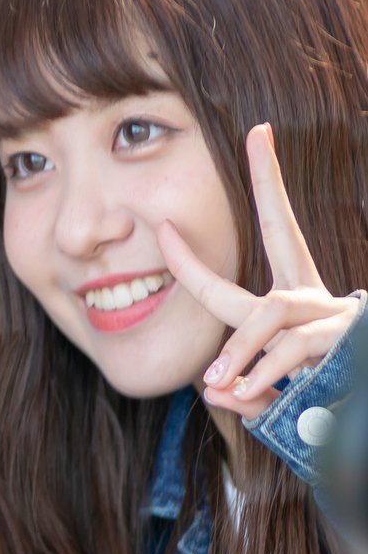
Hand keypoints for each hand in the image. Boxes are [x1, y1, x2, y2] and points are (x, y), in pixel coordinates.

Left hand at [160, 123, 363, 420]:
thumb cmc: (325, 403)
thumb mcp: (276, 400)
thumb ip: (246, 395)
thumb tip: (213, 393)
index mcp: (295, 301)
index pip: (272, 239)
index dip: (252, 200)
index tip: (204, 183)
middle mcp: (316, 296)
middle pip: (284, 234)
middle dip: (269, 184)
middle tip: (242, 151)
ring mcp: (336, 313)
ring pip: (271, 310)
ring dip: (239, 344)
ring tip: (217, 378)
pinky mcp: (349, 337)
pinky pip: (295, 347)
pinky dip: (263, 370)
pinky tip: (243, 390)